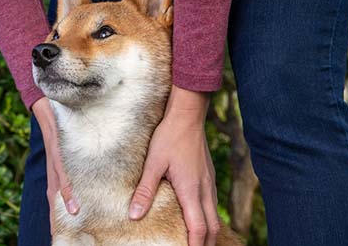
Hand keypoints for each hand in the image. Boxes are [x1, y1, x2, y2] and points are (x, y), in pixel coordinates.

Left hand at [31, 97, 78, 232]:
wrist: (44, 104)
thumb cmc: (58, 121)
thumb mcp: (66, 142)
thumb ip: (73, 153)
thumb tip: (87, 163)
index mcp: (56, 169)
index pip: (56, 196)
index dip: (59, 213)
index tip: (64, 230)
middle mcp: (53, 169)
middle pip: (54, 201)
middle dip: (59, 220)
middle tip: (65, 237)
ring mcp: (55, 163)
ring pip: (58, 193)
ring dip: (63, 212)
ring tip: (72, 228)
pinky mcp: (57, 154)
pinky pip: (63, 176)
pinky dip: (68, 192)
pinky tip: (73, 206)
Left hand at [128, 85, 219, 245]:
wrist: (188, 115)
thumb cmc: (169, 136)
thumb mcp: (153, 163)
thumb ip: (145, 190)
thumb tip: (134, 215)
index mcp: (191, 190)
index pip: (198, 228)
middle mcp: (204, 189)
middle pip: (212, 227)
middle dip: (205, 244)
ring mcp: (209, 182)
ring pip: (213, 216)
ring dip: (207, 232)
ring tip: (197, 243)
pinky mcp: (208, 176)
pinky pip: (211, 204)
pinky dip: (207, 218)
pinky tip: (198, 219)